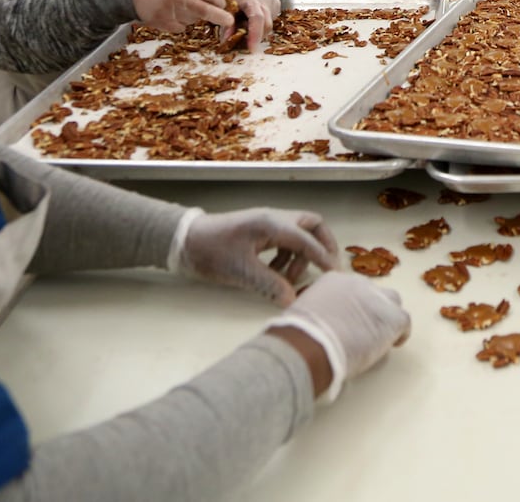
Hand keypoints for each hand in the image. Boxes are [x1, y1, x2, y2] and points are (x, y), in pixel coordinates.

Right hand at [130, 0, 232, 32]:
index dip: (220, 0)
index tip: (222, 2)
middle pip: (208, 11)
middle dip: (221, 17)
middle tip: (229, 21)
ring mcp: (172, 13)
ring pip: (194, 19)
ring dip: (195, 16)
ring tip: (182, 5)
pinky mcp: (163, 24)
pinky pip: (180, 27)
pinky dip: (181, 22)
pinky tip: (173, 13)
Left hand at [174, 207, 340, 305]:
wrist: (184, 241)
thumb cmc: (211, 252)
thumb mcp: (241, 272)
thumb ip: (269, 285)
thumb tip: (292, 299)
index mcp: (272, 224)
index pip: (307, 239)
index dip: (323, 257)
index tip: (335, 274)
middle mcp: (273, 219)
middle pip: (312, 225)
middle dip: (323, 245)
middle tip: (326, 268)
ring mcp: (266, 224)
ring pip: (299, 234)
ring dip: (301, 255)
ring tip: (289, 279)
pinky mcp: (258, 232)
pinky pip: (284, 241)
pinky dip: (287, 256)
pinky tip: (275, 274)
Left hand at [218, 0, 280, 47]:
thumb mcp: (225, 5)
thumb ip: (226, 23)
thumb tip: (226, 41)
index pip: (257, 18)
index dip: (255, 34)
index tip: (251, 48)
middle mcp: (265, 1)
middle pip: (266, 25)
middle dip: (256, 37)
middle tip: (242, 42)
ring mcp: (273, 2)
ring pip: (269, 24)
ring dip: (258, 31)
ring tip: (245, 28)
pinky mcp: (276, 4)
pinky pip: (270, 20)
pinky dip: (261, 25)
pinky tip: (251, 21)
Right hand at [268, 272, 410, 401]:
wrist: (311, 343)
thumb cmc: (299, 336)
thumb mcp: (303, 314)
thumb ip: (316, 314)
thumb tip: (319, 328)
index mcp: (334, 280)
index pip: (352, 290)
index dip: (353, 308)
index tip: (349, 322)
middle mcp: (358, 283)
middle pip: (373, 294)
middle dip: (372, 309)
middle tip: (364, 330)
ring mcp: (378, 298)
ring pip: (391, 304)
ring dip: (386, 319)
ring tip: (379, 338)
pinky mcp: (392, 317)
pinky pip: (403, 323)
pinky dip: (399, 334)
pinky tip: (391, 345)